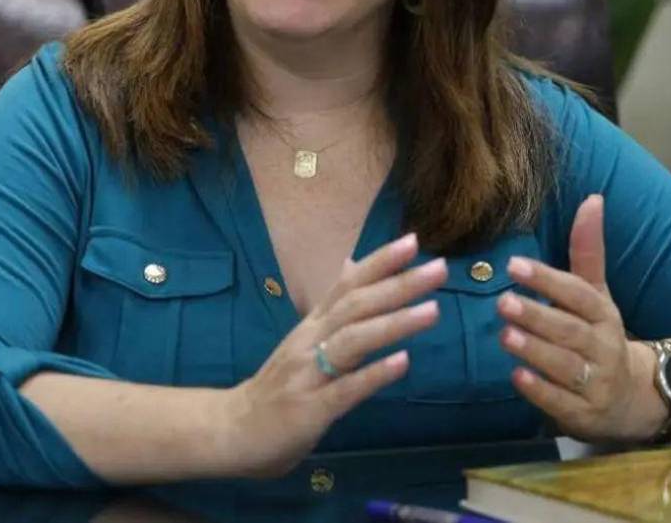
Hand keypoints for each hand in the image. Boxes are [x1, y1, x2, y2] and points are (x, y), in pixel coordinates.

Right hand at [221, 232, 446, 477]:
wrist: (231, 430)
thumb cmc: (276, 387)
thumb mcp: (304, 340)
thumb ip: (332, 307)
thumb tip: (353, 265)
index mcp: (312, 326)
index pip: (347, 284)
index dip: (379, 262)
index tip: (413, 240)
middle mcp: (310, 341)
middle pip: (356, 305)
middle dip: (399, 285)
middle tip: (439, 268)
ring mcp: (309, 373)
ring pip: (353, 340)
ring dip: (394, 323)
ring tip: (432, 310)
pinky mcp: (310, 408)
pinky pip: (345, 389)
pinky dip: (374, 374)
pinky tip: (403, 363)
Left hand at [496, 194, 645, 441]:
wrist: (635, 397)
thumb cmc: (601, 334)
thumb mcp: (597, 293)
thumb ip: (588, 249)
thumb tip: (593, 197)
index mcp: (602, 313)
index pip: (576, 293)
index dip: (547, 279)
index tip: (514, 265)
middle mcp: (602, 346)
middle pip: (569, 330)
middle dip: (537, 316)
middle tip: (503, 302)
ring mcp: (596, 382)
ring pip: (565, 365)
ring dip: (535, 351)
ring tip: (504, 335)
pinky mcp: (584, 414)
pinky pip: (562, 402)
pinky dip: (540, 392)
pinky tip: (516, 378)